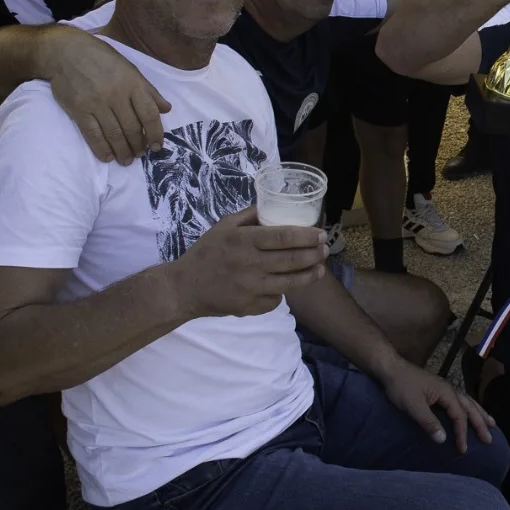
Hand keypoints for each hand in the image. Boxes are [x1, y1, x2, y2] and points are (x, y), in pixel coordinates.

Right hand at [49, 29, 170, 164]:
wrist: (67, 52)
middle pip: (132, 127)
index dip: (155, 133)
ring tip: (127, 160)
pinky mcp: (79, 110)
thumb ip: (148, 90)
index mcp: (132, 84)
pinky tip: (108, 157)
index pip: (149, 114)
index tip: (157, 146)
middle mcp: (117, 95)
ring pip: (114, 134)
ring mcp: (97, 103)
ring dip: (122, 151)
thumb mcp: (130, 69)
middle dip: (138, 145)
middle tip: (140, 154)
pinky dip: (101, 148)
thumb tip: (166, 109)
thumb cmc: (102, 58)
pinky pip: (92, 134)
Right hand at [170, 206, 326, 318]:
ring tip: (319, 268)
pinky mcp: (249, 306)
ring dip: (309, 275)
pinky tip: (288, 285)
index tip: (321, 234)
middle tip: (326, 249)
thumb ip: (249, 216)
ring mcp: (250, 288)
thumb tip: (273, 203)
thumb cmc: (205, 253)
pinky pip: (275, 300)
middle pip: (292, 259)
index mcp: (243, 241)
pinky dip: (283, 292)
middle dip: (314, 254)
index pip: (283, 236)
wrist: (183, 287)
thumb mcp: (224, 226)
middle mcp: (249, 264)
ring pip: (290, 282)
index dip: (307, 235)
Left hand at [378, 361, 495, 453]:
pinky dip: (470, 407)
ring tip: (491, 423)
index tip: (463, 449)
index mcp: (446, 393)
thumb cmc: (402, 387)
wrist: (392, 368)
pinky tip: (471, 410)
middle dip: (480, 423)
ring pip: (468, 402)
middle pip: (470, 408)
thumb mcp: (413, 406)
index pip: (459, 416)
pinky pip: (462, 399)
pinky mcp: (440, 389)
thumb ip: (428, 422)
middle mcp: (450, 389)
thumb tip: (443, 440)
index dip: (462, 433)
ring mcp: (446, 388)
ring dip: (480, 413)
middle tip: (489, 439)